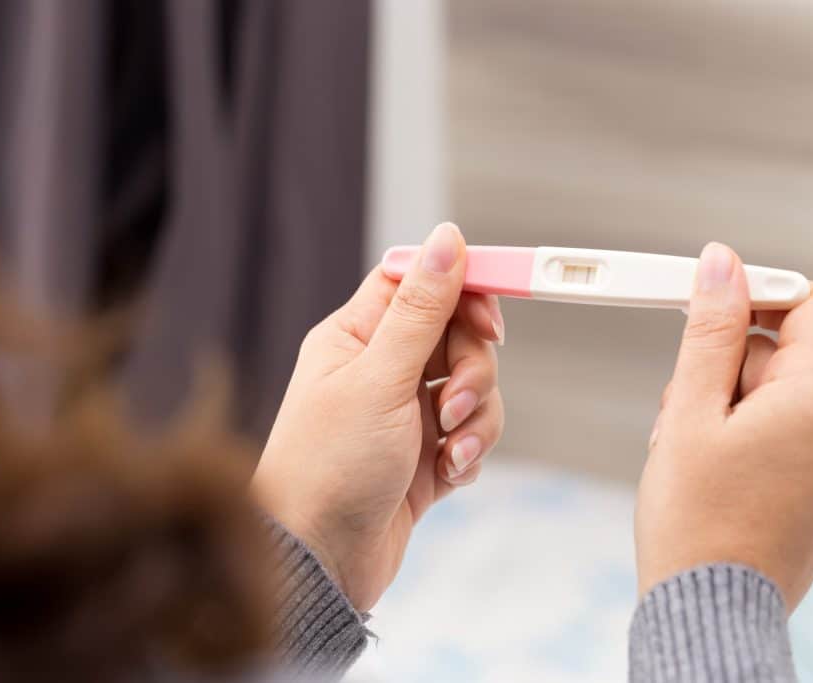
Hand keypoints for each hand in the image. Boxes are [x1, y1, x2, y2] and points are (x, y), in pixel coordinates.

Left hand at [251, 223, 504, 610]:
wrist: (320, 563)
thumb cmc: (329, 469)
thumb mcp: (380, 380)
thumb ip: (421, 310)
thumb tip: (447, 238)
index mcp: (356, 337)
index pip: (420, 284)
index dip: (463, 292)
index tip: (491, 320)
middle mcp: (381, 369)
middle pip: (457, 337)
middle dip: (473, 371)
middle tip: (454, 405)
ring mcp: (405, 414)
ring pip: (472, 388)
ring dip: (475, 419)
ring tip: (449, 453)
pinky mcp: (424, 456)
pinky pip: (470, 434)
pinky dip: (468, 453)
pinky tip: (446, 476)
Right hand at [635, 242, 812, 611]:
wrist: (708, 613)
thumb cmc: (692, 521)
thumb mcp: (688, 414)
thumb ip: (708, 332)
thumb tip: (722, 262)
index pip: (811, 305)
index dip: (759, 291)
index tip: (709, 300)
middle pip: (783, 355)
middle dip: (724, 364)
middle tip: (678, 406)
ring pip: (776, 399)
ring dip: (724, 405)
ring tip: (683, 450)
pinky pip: (783, 439)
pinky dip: (741, 438)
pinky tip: (705, 472)